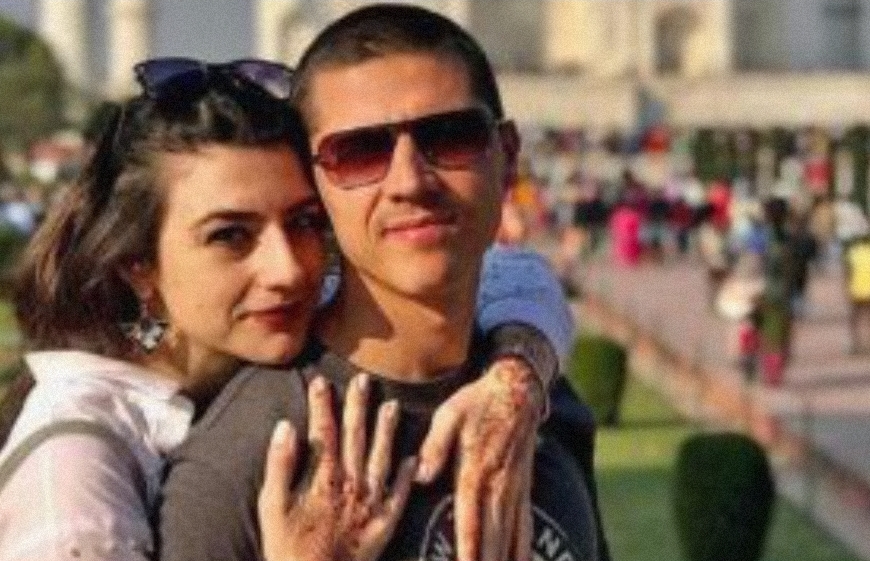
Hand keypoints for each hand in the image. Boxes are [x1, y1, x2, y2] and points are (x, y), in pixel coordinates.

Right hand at [258, 374, 416, 560]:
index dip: (322, 405)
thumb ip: (279, 465)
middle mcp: (351, 484)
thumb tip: (284, 425)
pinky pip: (400, 495)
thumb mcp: (271, 507)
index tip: (321, 381)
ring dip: (387, 431)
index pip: (324, 432)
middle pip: (356, 437)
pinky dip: (408, 476)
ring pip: (382, 457)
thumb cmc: (286, 548)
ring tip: (392, 406)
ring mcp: (371, 503)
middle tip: (363, 379)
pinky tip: (414, 458)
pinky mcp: (384, 523)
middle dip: (358, 406)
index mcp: (324, 478)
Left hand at [416, 358, 542, 560]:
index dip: (467, 553)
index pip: (470, 522)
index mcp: (475, 472)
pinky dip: (524, 548)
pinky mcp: (524, 486)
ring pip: (511, 537)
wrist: (516, 389)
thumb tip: (420, 476)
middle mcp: (498, 486)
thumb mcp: (449, 415)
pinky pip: (525, 524)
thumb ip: (435, 447)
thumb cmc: (476, 402)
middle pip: (493, 539)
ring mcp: (514, 489)